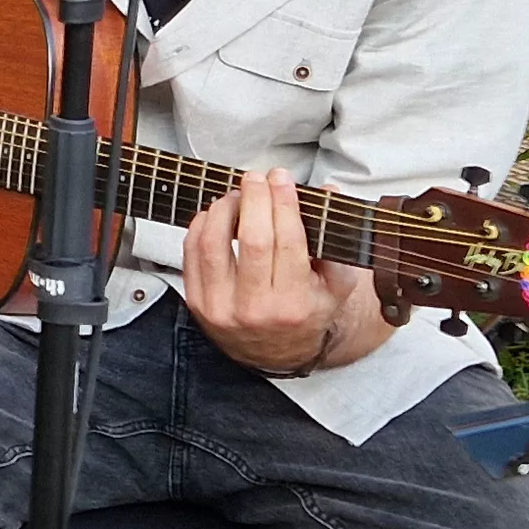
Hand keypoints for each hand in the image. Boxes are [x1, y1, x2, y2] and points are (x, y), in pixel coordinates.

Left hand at [179, 169, 387, 375]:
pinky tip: (216, 213)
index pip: (287, 242)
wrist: (275, 351)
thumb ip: (336, 238)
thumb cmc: (307, 309)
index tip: (282, 178)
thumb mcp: (336, 284)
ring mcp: (222, 309)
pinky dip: (202, 225)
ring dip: (224, 208)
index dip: (283, 203)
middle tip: (257, 177)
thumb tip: (330, 191)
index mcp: (295, 304)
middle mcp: (256, 309)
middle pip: (252, 240)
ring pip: (214, 244)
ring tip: (237, 194)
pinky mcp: (197, 304)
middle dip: (255, 199)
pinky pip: (191, 254)